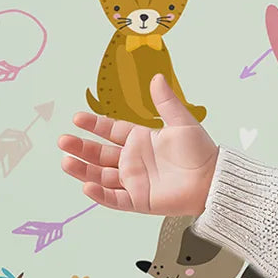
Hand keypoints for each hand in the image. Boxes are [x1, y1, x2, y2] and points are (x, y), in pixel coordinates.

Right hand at [56, 74, 219, 215]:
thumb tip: (157, 77)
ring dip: (83, 170)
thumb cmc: (201, 152)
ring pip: (101, 176)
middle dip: (81, 148)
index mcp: (141, 140)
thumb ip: (166, 102)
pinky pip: (115, 198)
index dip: (94, 125)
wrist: (214, 180)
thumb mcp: (182, 123)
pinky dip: (100, 194)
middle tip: (63, 140)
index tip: (77, 118)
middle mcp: (133, 161)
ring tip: (66, 161)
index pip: (110, 131)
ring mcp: (134, 181)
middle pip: (99, 154)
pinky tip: (86, 186)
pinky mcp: (139, 200)